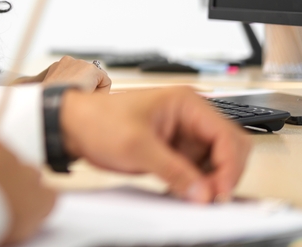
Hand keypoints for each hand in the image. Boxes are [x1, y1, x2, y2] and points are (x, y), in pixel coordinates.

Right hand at [15, 56, 110, 92]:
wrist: (51, 101)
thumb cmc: (43, 99)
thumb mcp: (35, 89)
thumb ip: (25, 83)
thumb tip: (12, 83)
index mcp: (57, 67)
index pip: (75, 78)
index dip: (74, 91)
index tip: (66, 98)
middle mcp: (68, 62)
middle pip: (87, 79)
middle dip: (83, 90)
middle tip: (72, 100)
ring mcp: (80, 64)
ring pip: (96, 82)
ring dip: (91, 91)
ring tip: (78, 98)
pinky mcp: (92, 69)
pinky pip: (105, 83)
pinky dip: (99, 91)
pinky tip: (86, 94)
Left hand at [60, 87, 251, 202]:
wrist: (72, 126)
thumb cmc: (98, 120)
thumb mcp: (137, 146)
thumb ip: (173, 170)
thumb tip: (203, 192)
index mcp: (186, 103)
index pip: (227, 136)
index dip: (229, 166)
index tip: (219, 191)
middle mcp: (188, 117)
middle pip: (228, 148)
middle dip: (224, 174)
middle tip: (210, 198)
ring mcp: (181, 134)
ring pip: (214, 162)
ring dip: (209, 181)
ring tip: (195, 197)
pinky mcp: (172, 151)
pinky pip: (196, 170)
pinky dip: (195, 183)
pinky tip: (184, 193)